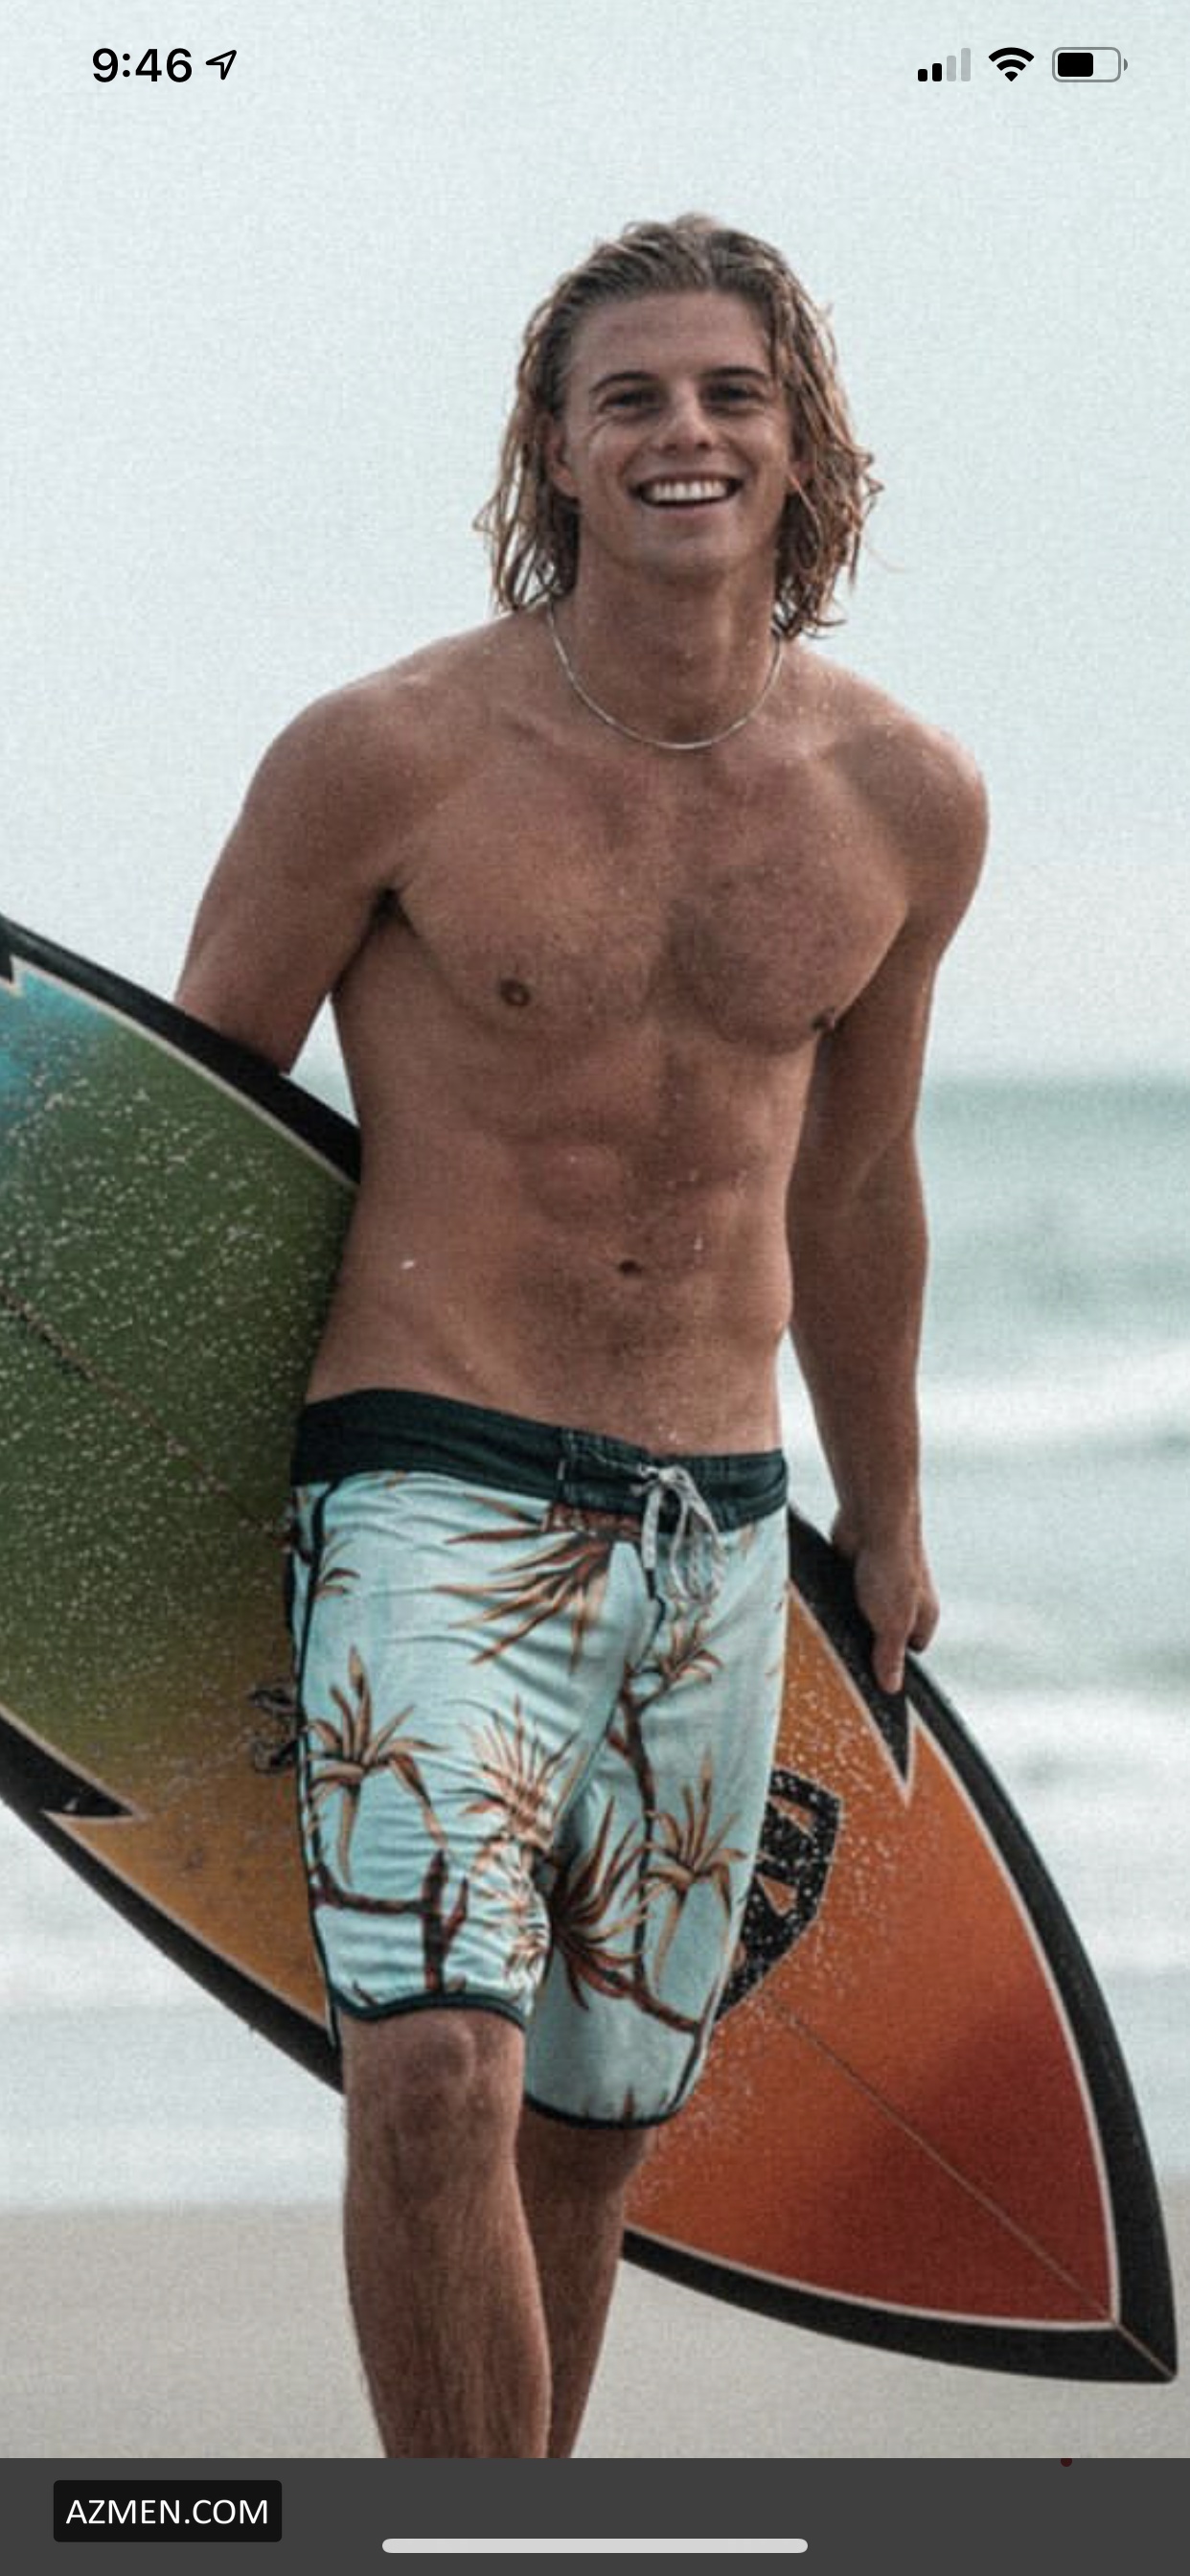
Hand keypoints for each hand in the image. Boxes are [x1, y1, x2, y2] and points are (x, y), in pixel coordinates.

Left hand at [830, 1514, 938, 1696]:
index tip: (872, 1681)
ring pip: (858, 1617)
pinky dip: (831, 1603)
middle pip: (882, 1636)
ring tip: (829, 1634)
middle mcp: (904, 1602)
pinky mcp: (853, 1573)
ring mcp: (878, 1587)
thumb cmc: (893, 1568)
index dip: (893, 1667)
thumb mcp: (892, 1624)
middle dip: (865, 1646)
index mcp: (923, 1616)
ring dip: (845, 1624)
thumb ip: (890, 1656)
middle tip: (845, 1660)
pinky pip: (840, 1598)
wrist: (870, 1520)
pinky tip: (821, 1608)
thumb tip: (892, 1687)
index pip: (911, 1654)